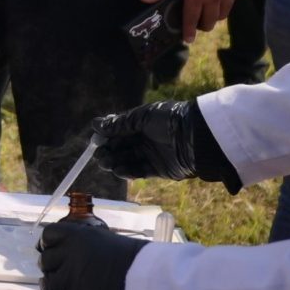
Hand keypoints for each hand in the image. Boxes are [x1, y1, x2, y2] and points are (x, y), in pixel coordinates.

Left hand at [39, 215, 145, 289]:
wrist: (148, 286)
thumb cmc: (134, 261)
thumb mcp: (105, 240)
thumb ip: (82, 243)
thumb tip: (65, 251)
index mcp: (76, 236)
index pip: (48, 235)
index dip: (48, 244)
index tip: (50, 249)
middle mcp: (68, 255)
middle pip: (45, 260)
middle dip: (52, 266)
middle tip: (62, 272)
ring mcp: (68, 280)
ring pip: (48, 283)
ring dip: (54, 286)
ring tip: (64, 289)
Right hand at [71, 101, 242, 190]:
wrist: (194, 136)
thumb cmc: (168, 120)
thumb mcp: (142, 117)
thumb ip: (119, 123)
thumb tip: (95, 125)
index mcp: (142, 123)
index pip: (120, 130)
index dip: (107, 135)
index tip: (95, 140)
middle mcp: (146, 138)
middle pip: (122, 146)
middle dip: (108, 150)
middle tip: (98, 155)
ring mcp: (152, 154)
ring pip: (128, 159)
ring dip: (115, 161)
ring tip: (105, 163)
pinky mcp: (158, 169)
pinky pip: (139, 171)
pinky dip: (127, 172)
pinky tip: (117, 170)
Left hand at [142, 0, 237, 36]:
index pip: (191, 19)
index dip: (189, 31)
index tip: (188, 39)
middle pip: (209, 21)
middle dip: (202, 26)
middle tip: (197, 24)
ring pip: (222, 15)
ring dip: (214, 17)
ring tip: (208, 15)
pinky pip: (231, 3)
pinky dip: (224, 7)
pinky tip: (219, 3)